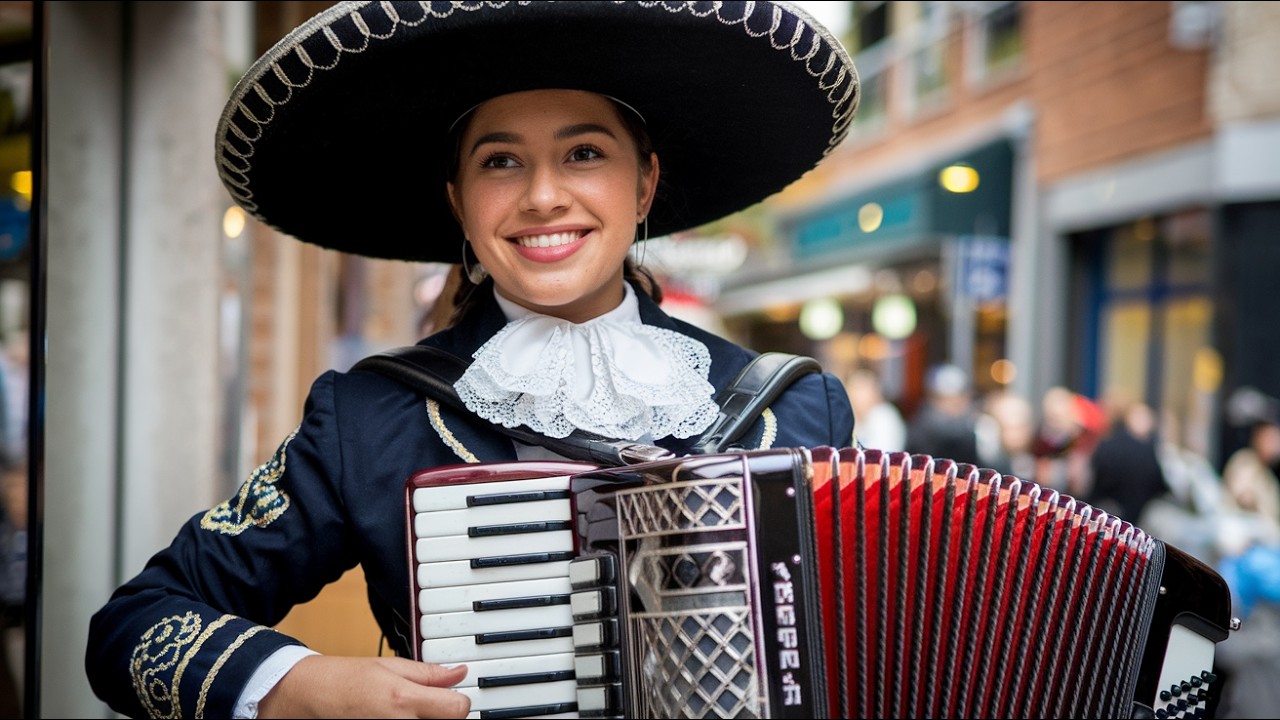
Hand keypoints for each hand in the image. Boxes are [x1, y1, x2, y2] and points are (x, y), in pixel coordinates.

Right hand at [257, 655, 470, 717]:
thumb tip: (459, 673)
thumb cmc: (343, 680)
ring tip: (408, 711)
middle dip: (442, 714)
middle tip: (429, 703)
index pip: (458, 709)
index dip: (459, 699)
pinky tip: (400, 719)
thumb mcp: (388, 666)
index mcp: (404, 700)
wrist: (309, 700)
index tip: (452, 695)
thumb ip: (428, 674)